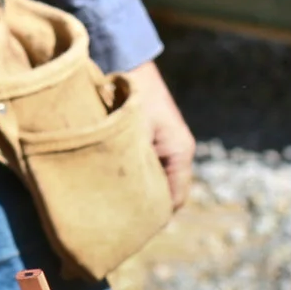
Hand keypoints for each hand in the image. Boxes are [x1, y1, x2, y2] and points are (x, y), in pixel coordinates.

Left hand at [125, 60, 194, 209]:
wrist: (126, 59)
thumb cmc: (131, 93)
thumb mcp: (132, 132)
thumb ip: (134, 165)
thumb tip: (128, 202)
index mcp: (180, 152)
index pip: (173, 200)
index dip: (154, 217)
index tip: (130, 231)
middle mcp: (178, 151)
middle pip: (164, 193)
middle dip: (145, 207)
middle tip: (118, 223)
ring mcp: (166, 144)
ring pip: (154, 180)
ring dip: (136, 189)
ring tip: (111, 205)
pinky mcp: (153, 138)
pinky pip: (146, 166)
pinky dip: (133, 174)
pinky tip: (110, 180)